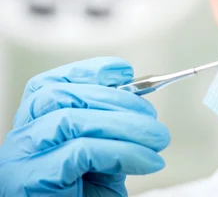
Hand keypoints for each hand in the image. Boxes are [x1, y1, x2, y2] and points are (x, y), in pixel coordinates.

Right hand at [0, 57, 170, 195]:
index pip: (49, 84)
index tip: (125, 72)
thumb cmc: (83, 196)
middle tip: (152, 116)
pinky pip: (82, 152)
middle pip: (59, 95)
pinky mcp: (32, 182)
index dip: (87, 72)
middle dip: (116, 98)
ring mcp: (22, 160)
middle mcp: (21, 139)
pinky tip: (146, 161)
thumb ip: (110, 127)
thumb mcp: (101, 155)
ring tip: (157, 138)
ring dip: (124, 124)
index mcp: (34, 127)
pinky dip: (123, 152)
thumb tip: (139, 102)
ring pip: (70, 119)